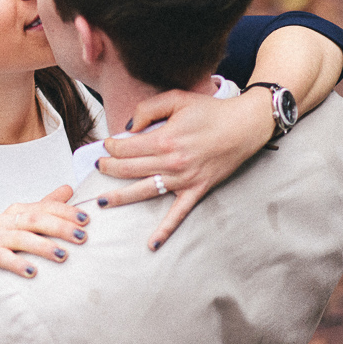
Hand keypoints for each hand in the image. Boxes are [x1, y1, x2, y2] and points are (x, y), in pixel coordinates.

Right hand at [0, 185, 89, 301]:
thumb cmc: (2, 246)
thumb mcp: (24, 226)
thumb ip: (45, 208)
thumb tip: (69, 188)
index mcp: (18, 211)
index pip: (46, 207)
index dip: (67, 212)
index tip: (88, 220)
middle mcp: (5, 220)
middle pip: (36, 219)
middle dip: (60, 227)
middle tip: (82, 238)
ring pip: (21, 238)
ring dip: (43, 246)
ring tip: (62, 256)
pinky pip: (0, 257)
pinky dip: (17, 264)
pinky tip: (32, 273)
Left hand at [95, 89, 274, 249]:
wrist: (244, 126)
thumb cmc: (210, 111)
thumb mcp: (177, 99)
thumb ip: (148, 109)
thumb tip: (128, 127)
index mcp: (165, 139)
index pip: (126, 147)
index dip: (111, 146)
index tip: (107, 145)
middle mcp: (172, 162)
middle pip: (129, 169)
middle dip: (109, 168)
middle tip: (99, 167)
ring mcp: (184, 179)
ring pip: (145, 191)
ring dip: (121, 197)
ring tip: (102, 202)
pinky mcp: (197, 190)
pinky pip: (178, 214)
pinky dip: (165, 230)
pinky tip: (151, 244)